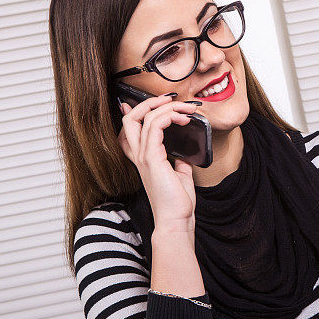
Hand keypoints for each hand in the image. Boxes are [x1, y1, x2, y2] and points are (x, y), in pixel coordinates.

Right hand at [118, 94, 199, 232]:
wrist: (176, 219)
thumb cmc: (177, 202)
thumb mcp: (179, 175)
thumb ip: (178, 162)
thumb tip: (184, 154)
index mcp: (143, 158)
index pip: (130, 128)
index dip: (138, 110)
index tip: (159, 101)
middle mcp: (139, 155)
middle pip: (131, 118)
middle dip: (150, 102)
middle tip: (173, 99)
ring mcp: (143, 156)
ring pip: (145, 117)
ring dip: (168, 107)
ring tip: (187, 109)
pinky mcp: (152, 158)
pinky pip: (155, 127)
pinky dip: (169, 117)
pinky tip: (183, 119)